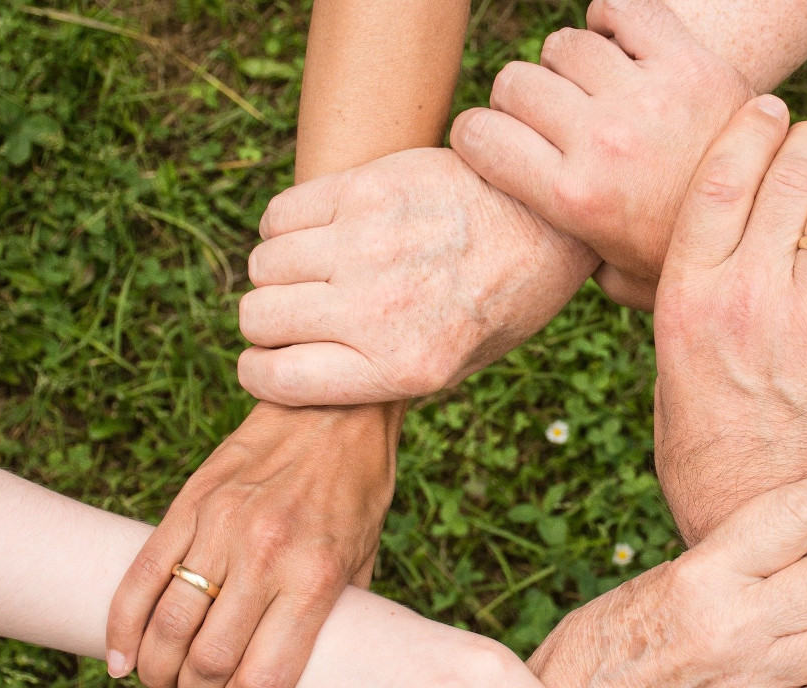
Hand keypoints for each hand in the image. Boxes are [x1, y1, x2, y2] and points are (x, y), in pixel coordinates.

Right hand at [106, 402, 400, 687]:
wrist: (334, 408)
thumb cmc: (357, 488)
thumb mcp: (365, 556)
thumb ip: (335, 613)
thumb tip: (311, 669)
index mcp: (315, 577)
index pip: (263, 679)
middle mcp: (265, 555)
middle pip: (207, 662)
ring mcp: (221, 527)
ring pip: (166, 626)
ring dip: (158, 671)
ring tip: (165, 680)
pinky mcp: (189, 504)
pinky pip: (141, 576)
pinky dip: (122, 627)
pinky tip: (123, 658)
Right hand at [236, 147, 597, 406]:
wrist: (548, 222)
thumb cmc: (502, 301)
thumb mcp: (457, 366)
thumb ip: (381, 377)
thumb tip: (302, 377)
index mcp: (402, 367)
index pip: (276, 379)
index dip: (260, 372)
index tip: (268, 362)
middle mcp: (378, 310)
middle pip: (259, 318)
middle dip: (267, 322)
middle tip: (297, 314)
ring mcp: (368, 245)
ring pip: (263, 264)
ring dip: (278, 273)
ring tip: (314, 271)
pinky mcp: (366, 189)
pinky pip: (280, 214)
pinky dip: (284, 227)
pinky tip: (319, 232)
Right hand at [451, 0, 750, 310]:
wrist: (774, 229)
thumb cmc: (684, 258)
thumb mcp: (616, 279)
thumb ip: (568, 258)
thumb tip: (533, 245)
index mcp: (573, 199)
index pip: (478, 135)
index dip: (476, 136)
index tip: (492, 143)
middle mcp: (602, 142)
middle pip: (515, 83)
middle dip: (519, 101)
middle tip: (548, 121)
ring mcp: (646, 97)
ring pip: (564, 45)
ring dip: (568, 64)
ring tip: (591, 90)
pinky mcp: (690, 63)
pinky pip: (624, 8)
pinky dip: (612, 17)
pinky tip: (618, 45)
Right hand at [652, 98, 806, 543]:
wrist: (751, 499)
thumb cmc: (700, 422)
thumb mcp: (665, 348)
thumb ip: (672, 284)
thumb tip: (674, 224)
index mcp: (686, 294)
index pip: (720, 178)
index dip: (750, 128)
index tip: (769, 109)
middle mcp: (743, 299)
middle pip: (787, 176)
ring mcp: (806, 322)